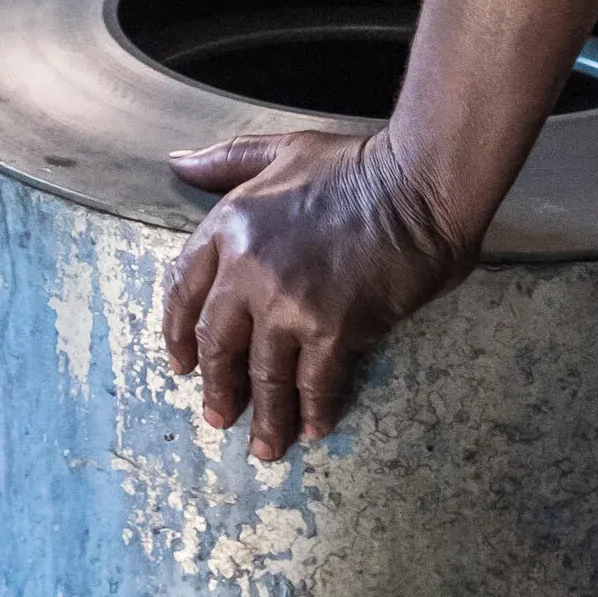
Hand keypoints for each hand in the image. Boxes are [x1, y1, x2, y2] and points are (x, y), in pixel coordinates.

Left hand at [160, 129, 467, 461]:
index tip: (181, 363)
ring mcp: (288, 304)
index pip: (184, 290)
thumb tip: (177, 163)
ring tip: (264, 447)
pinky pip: (313, 383)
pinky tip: (313, 429)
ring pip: (263, 374)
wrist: (420, 185)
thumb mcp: (280, 149)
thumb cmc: (356, 165)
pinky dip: (312, 410)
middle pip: (218, 342)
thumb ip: (225, 162)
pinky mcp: (332, 330)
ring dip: (264, 416)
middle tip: (218, 417)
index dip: (179, 333)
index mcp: (229, 225)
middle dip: (217, 387)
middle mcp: (247, 269)